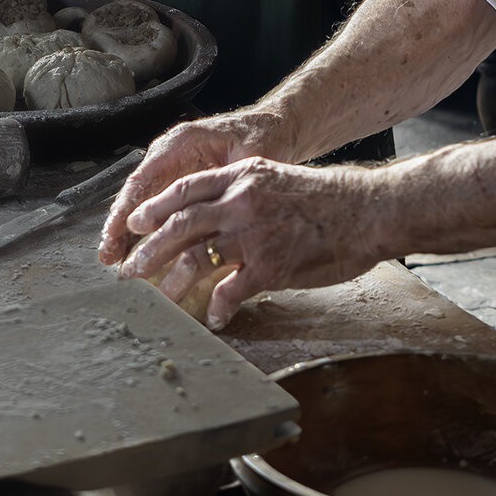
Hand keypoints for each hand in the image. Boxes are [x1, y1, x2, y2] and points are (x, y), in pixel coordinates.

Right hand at [98, 110, 291, 266]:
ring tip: (114, 259)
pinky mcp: (183, 183)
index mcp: (182, 143)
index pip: (145, 177)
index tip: (115, 232)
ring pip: (145, 201)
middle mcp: (171, 154)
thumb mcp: (249, 158)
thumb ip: (229, 183)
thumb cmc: (263, 138)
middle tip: (107, 255)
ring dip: (128, 230)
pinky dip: (147, 228)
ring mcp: (174, 168)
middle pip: (138, 192)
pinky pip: (159, 206)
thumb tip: (214, 212)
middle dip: (120, 224)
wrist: (275, 128)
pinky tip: (136, 250)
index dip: (128, 208)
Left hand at [116, 156, 392, 330]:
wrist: (366, 211)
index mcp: (243, 176)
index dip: (155, 207)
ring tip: (162, 299)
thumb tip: (213, 215)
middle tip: (129, 271)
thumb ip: (242, 192)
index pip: (186, 189)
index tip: (134, 223)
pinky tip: (214, 318)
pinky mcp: (270, 267)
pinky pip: (230, 292)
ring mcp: (254, 235)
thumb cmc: (325, 199)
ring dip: (173, 283)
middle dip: (149, 250)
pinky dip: (216, 308)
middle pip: (181, 225)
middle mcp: (242, 202)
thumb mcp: (276, 179)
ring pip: (197, 260)